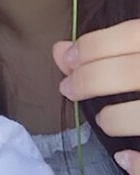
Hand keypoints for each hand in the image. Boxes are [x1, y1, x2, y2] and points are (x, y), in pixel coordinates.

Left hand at [53, 19, 139, 173]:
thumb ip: (110, 46)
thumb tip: (59, 50)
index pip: (132, 34)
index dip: (93, 46)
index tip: (67, 58)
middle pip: (132, 73)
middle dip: (91, 80)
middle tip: (69, 88)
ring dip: (115, 119)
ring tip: (104, 120)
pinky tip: (124, 159)